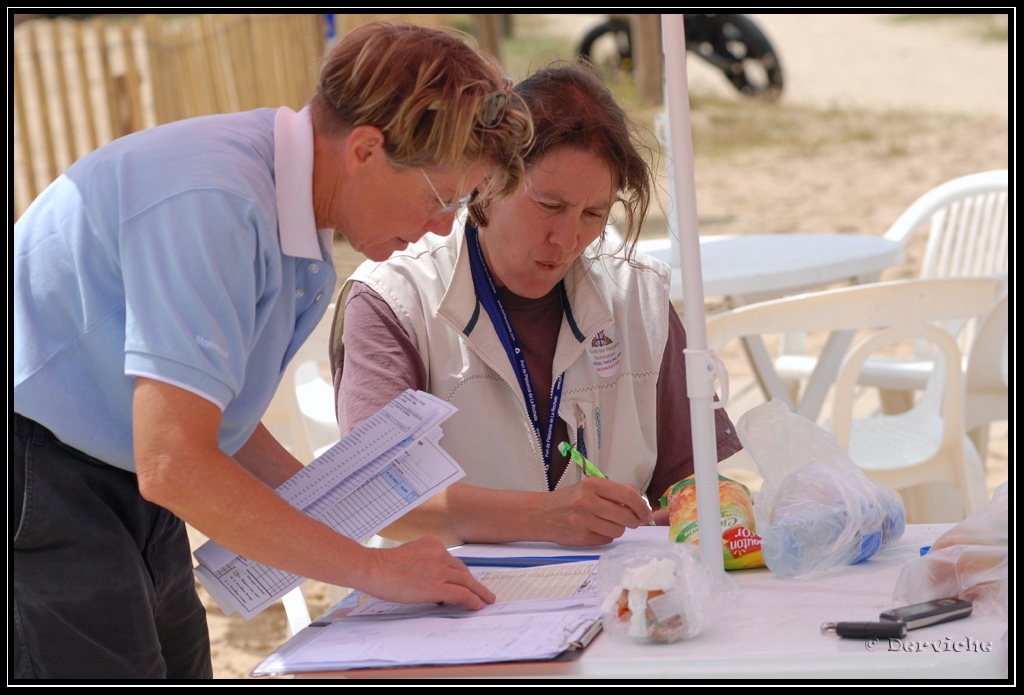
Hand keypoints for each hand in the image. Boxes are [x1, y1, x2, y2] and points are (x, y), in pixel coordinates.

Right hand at [362, 536, 494, 609]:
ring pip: (467, 581)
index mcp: (432, 544)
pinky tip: (478, 605)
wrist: (374, 569)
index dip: (463, 574)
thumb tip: (436, 584)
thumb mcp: (410, 556)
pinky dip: (473, 600)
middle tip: (484, 592)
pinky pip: (461, 593)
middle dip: (475, 583)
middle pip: (463, 571)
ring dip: (479, 592)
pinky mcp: (437, 585)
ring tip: (486, 600)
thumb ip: (426, 565)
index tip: (470, 581)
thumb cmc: (384, 566)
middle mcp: (439, 554)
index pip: (453, 561)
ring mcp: (439, 569)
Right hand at [538, 477, 654, 545]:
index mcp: (592, 485)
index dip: (642, 507)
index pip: (627, 496)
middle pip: (626, 516)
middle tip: (633, 521)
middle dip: (634, 521)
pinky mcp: (580, 537)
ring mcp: (583, 520)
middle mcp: (587, 501)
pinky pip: (606, 539)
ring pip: (618, 530)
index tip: (646, 514)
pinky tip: (597, 530)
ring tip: (608, 523)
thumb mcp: (589, 487)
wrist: (540, 514)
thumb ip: (615, 490)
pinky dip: (606, 536)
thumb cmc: (568, 500)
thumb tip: (639, 497)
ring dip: (618, 529)